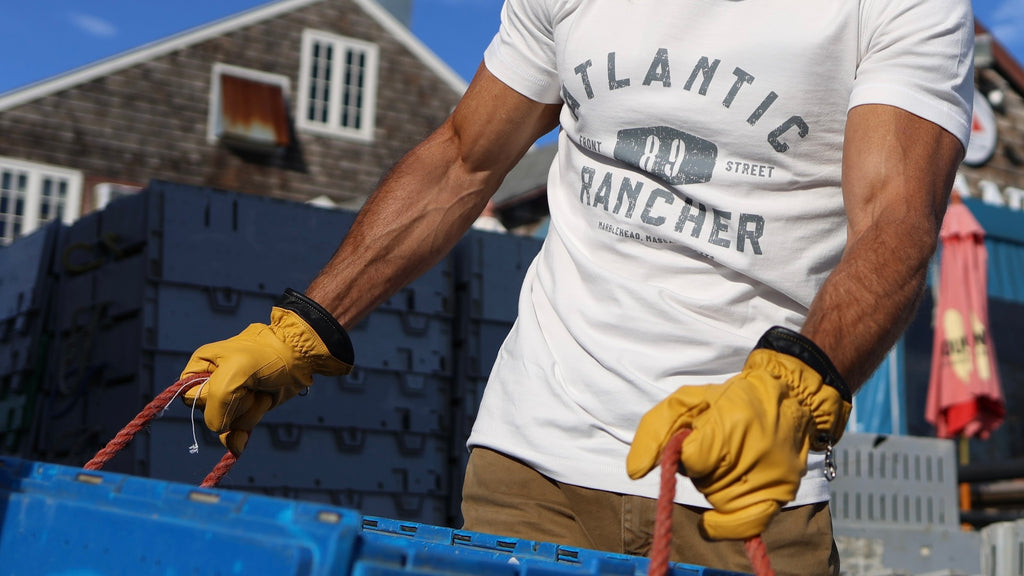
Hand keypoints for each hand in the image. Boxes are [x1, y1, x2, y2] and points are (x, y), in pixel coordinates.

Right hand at [181, 289, 353, 454]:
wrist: (299, 359)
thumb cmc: (265, 358)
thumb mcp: (234, 374)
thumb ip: (217, 404)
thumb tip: (218, 430)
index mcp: (202, 366)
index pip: (189, 396)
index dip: (208, 397)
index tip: (230, 385)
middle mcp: (213, 383)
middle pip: (208, 413)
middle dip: (233, 405)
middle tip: (251, 386)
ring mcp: (231, 398)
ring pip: (224, 425)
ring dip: (248, 412)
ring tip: (261, 391)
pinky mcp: (246, 410)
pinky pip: (234, 433)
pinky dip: (241, 436)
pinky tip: (243, 439)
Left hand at [627, 327, 851, 539]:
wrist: (785, 397)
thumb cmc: (728, 398)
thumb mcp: (685, 401)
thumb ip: (654, 432)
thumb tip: (634, 472)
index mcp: (729, 425)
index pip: (690, 460)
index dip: (685, 452)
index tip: (695, 437)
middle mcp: (753, 454)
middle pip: (703, 481)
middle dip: (700, 468)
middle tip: (717, 448)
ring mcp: (770, 477)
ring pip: (718, 498)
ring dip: (714, 485)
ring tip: (731, 459)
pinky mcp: (781, 494)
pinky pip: (744, 525)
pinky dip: (724, 524)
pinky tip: (710, 521)